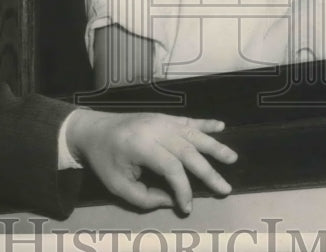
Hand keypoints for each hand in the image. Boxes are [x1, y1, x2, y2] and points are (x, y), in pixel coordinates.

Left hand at [66, 110, 236, 213]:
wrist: (92, 129)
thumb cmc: (104, 160)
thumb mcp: (118, 186)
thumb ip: (145, 197)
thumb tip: (171, 200)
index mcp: (141, 146)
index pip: (172, 168)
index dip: (183, 189)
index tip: (187, 207)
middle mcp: (155, 130)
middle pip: (188, 151)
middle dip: (208, 172)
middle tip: (225, 188)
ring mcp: (161, 120)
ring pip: (193, 134)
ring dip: (214, 146)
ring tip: (232, 159)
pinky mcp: (163, 117)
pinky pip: (188, 120)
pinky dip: (205, 124)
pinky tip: (221, 126)